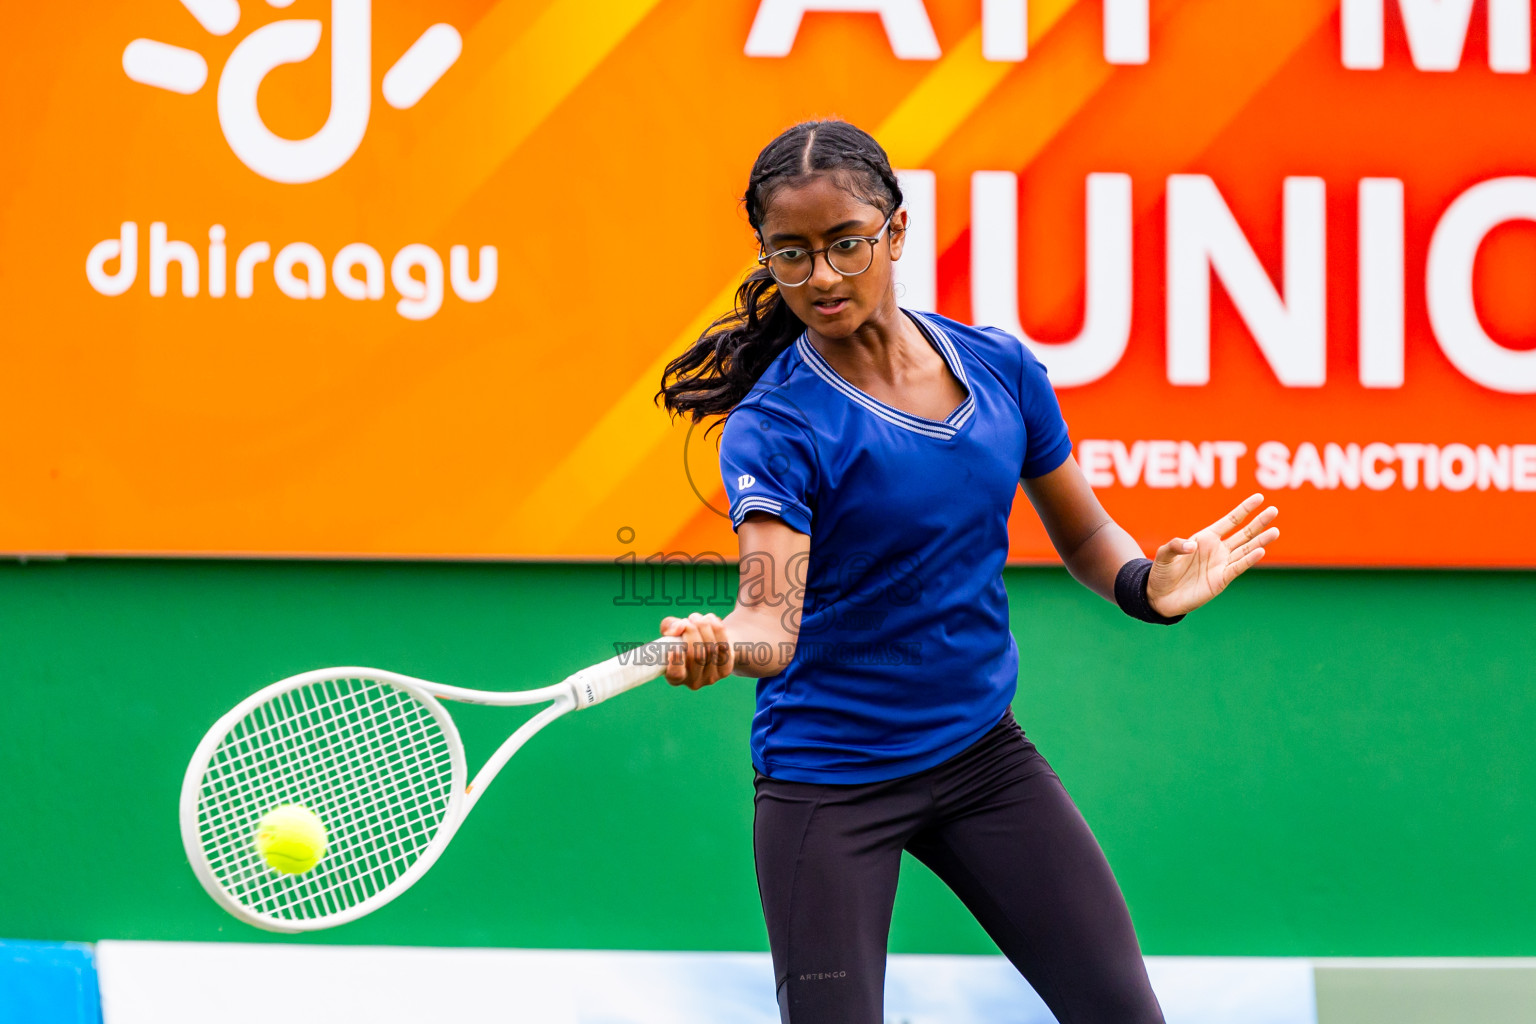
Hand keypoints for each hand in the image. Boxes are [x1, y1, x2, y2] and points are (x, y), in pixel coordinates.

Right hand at [659, 612, 734, 689]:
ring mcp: (711, 677)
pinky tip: (710, 619)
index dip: (676, 660)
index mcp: (674, 677)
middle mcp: (693, 681)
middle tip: (686, 621)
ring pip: (711, 648)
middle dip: (692, 632)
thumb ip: (669, 627)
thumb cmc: (684, 639)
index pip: (676, 674)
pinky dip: (716, 628)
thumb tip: (680, 627)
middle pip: (696, 656)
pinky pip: (723, 646)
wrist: (709, 643)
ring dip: (703, 627)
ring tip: (696, 618)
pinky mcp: (725, 670)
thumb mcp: (672, 631)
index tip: (676, 645)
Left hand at [1147, 493, 1278, 617]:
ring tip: (1275, 531)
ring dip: (1260, 541)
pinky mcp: (1221, 580)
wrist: (1160, 597)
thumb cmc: (1162, 572)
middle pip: (1243, 534)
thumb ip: (1176, 545)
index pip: (1230, 521)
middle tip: (1274, 510)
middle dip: (1258, 522)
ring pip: (1246, 550)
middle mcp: (1218, 550)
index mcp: (1206, 538)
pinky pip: (1237, 568)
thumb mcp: (1164, 554)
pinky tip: (1260, 551)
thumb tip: (1192, 546)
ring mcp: (1221, 565)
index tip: (1259, 498)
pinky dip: (1249, 560)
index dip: (1244, 509)